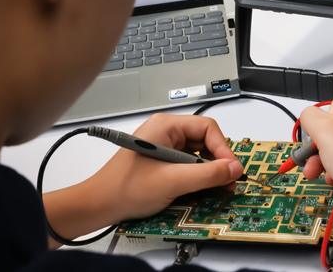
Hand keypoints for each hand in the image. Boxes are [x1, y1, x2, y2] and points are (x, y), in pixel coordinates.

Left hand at [87, 113, 243, 221]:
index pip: (207, 128)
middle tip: (228, 181)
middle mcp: (166, 132)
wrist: (98, 206)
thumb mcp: (173, 181)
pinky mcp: (163, 161)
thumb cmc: (124, 189)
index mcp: (166, 126)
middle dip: (218, 161)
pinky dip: (198, 176)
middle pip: (205, 140)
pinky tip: (201, 189)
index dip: (223, 149)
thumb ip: (207, 174)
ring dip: (209, 171)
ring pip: (198, 154)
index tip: (232, 169)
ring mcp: (164, 146)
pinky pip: (188, 164)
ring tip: (217, 187)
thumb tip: (234, 169)